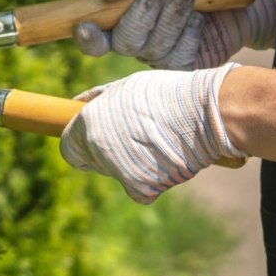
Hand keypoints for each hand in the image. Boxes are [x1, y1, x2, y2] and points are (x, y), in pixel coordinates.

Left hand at [59, 62, 243, 203]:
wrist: (206, 113)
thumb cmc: (166, 94)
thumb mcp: (126, 87)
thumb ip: (98, 99)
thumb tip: (76, 103)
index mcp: (90, 125)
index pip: (69, 149)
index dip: (81, 144)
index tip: (96, 139)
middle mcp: (99, 152)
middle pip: (94, 162)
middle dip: (107, 152)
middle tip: (135, 134)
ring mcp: (120, 173)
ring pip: (119, 174)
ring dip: (132, 163)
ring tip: (157, 140)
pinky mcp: (143, 189)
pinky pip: (141, 189)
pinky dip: (151, 178)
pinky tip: (166, 157)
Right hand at [73, 0, 275, 69]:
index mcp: (124, 20)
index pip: (96, 38)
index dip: (88, 37)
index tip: (87, 26)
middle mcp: (139, 44)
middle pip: (124, 43)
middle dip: (138, 17)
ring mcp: (162, 58)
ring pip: (154, 48)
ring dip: (170, 18)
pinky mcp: (187, 68)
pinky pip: (180, 58)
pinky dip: (189, 34)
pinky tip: (199, 19)